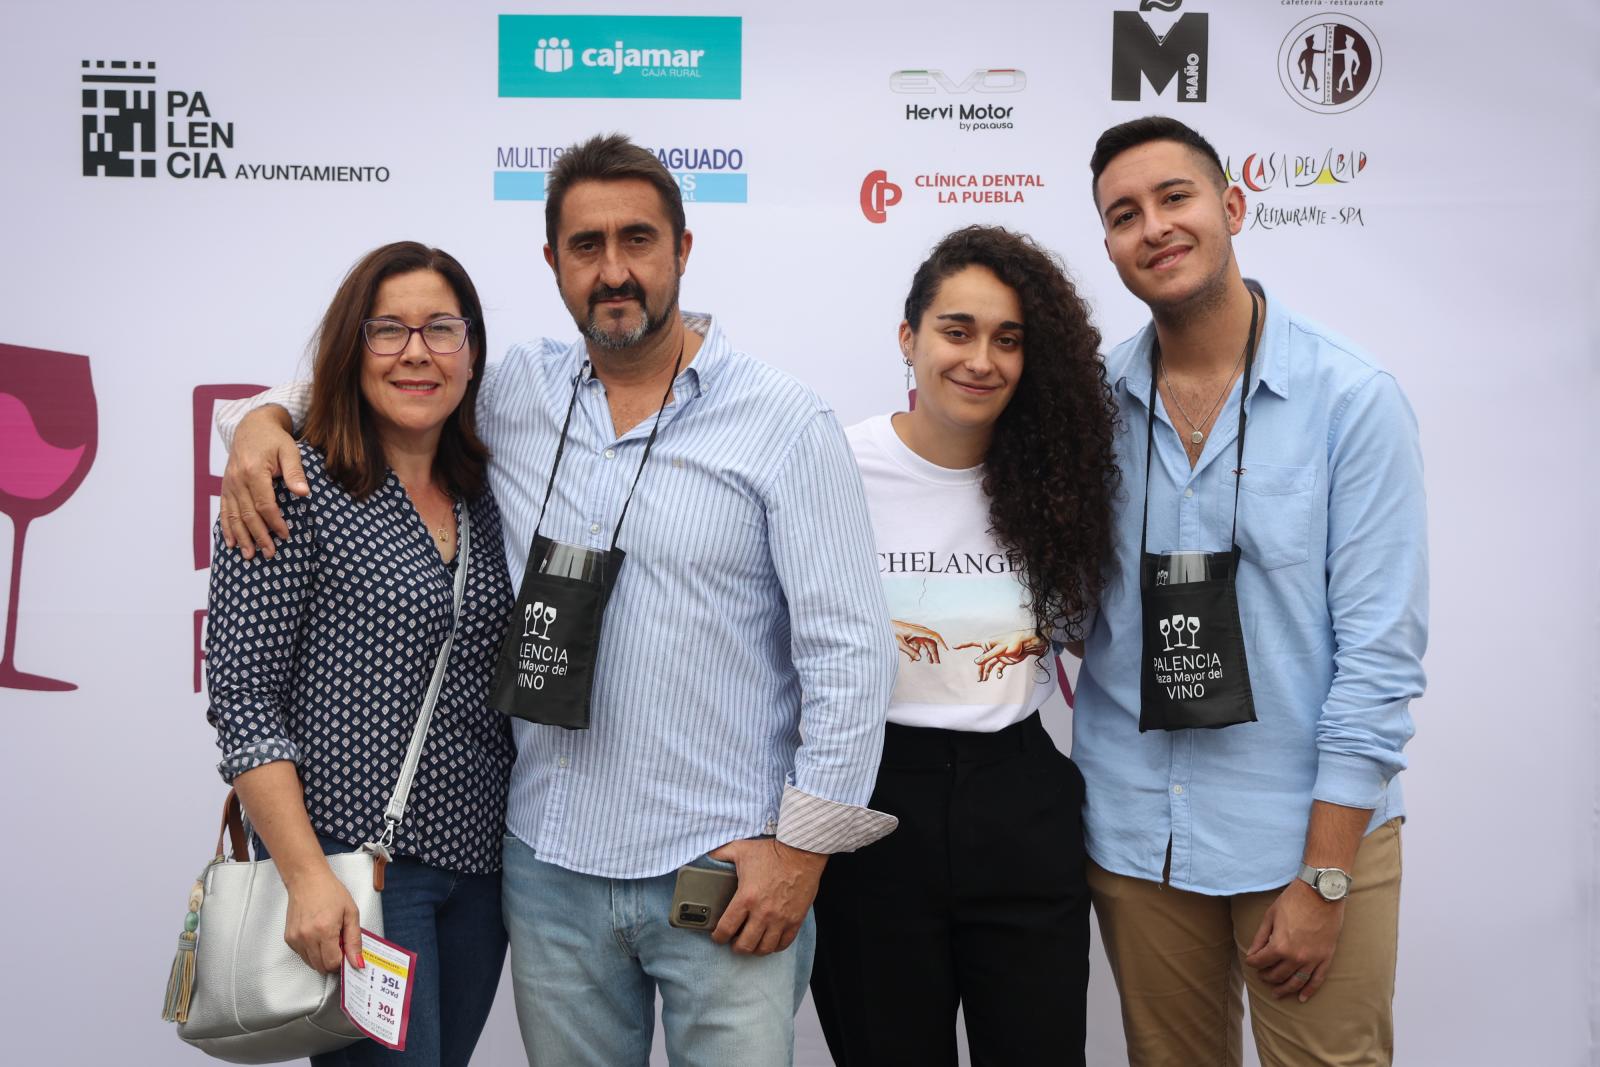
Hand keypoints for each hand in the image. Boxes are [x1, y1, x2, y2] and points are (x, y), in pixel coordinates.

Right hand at [219, 406, 302, 559]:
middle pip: (247, 514)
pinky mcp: (225, 487)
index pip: (264, 504)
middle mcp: (237, 480)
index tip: (286, 536)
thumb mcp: (290, 451)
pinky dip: (227, 528)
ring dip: (241, 538)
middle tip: (270, 554)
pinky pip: (224, 510)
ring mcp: (228, 484)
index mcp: (253, 471)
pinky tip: (231, 543)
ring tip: (249, 556)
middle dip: (259, 536)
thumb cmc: (275, 440)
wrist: (252, 426)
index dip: (275, 522)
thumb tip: (303, 493)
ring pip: (234, 516)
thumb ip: (295, 472)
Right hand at [283, 865, 363, 974]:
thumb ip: (354, 940)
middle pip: (321, 966)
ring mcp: (296, 938)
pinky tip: (316, 934)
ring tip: (327, 936)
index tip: (346, 951)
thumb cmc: (330, 892)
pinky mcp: (289, 938)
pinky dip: (311, 950)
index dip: (343, 960)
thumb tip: (357, 963)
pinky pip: (302, 954)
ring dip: (322, 956)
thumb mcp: (351, 913)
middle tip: (338, 943)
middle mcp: (307, 937)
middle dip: (333, 960)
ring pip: (311, 963)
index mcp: (325, 930)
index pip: (333, 963)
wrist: (307, 879)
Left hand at [707, 838, 826, 955]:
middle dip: (736, 947)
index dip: (718, 937)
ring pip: (764, 948)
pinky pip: (783, 943)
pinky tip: (770, 941)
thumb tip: (705, 856)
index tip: (718, 937)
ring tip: (751, 943)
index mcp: (746, 898)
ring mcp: (781, 919)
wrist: (802, 852)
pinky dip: (774, 946)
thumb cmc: (772, 851)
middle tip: (734, 942)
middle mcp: (763, 913)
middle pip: (745, 945)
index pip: (726, 928)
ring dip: (755, 949)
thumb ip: (720, 854)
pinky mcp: (796, 920)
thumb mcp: (741, 849)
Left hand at [892, 619, 948, 663]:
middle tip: (937, 663)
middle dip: (934, 653)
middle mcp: (919, 631)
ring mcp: (915, 634)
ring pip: (925, 644)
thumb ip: (909, 651)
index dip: (941, 643)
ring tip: (930, 663)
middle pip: (931, 642)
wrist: (882, 626)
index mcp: (918, 630)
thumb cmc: (890, 631)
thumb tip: (919, 659)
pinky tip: (912, 661)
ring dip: (927, 653)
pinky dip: (916, 653)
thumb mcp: (899, 642)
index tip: (947, 651)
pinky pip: (918, 645)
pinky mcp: (911, 637)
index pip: (934, 636)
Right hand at [954, 629, 1047, 680]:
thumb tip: (975, 662)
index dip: (963, 645)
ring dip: (986, 673)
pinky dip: (998, 673)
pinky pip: (998, 668)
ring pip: (988, 665)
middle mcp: (991, 649)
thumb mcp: (1000, 650)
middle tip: (979, 680)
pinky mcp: (1004, 660)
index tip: (954, 647)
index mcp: (988, 643)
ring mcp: (997, 655)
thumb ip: (987, 656)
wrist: (1027, 645)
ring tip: (984, 680)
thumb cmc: (1013, 642)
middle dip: (979, 670)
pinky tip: (999, 677)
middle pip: (981, 661)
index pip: (973, 643)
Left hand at [1243, 879, 1344, 1001]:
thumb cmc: (1293, 901)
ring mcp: (1312, 959)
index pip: (1260, 962)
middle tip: (1262, 975)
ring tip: (1276, 993)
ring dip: (1284, 989)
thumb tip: (1252, 953)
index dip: (1252, 962)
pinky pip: (1317, 980)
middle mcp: (1296, 957)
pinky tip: (1301, 998)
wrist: (1321, 892)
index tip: (1250, 961)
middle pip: (1277, 975)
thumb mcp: (1270, 916)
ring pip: (1295, 982)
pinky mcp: (1326, 957)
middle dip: (1266, 976)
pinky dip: (1309, 991)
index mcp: (1280, 946)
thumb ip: (1260, 937)